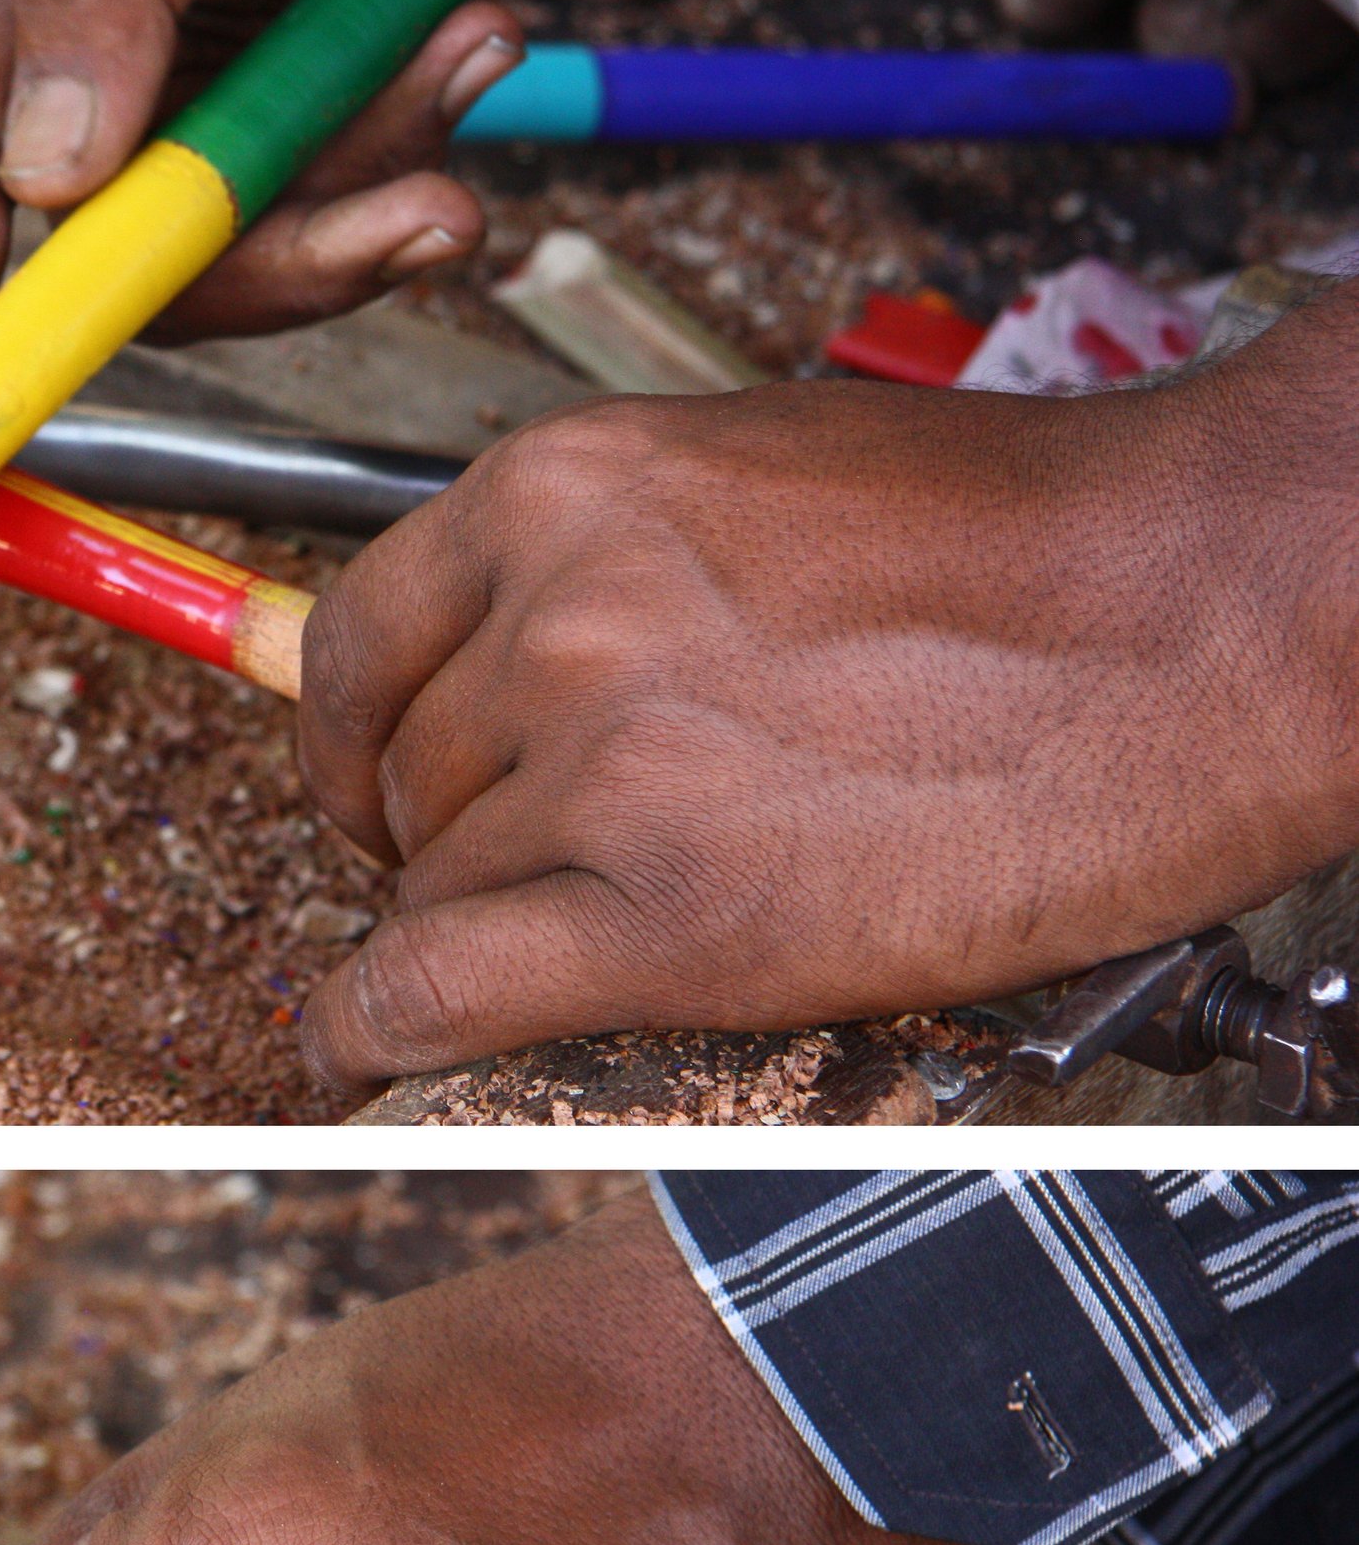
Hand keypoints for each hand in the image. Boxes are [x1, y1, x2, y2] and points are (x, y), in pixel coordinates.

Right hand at [0, 0, 545, 419]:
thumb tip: (36, 174)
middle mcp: (95, 69)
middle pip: (135, 267)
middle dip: (286, 249)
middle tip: (417, 205)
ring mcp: (201, 103)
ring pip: (259, 250)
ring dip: (384, 167)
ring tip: (472, 36)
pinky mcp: (297, 117)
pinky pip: (344, 204)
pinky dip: (422, 142)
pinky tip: (472, 34)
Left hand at [292, 290, 1358, 1094]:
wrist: (1189, 621)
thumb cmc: (1028, 548)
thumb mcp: (763, 483)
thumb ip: (618, 560)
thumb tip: (524, 647)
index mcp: (575, 490)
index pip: (364, 638)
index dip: (357, 741)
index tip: (376, 792)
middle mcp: (563, 617)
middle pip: (410, 780)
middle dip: (442, 843)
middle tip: (522, 879)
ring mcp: (606, 769)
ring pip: (436, 893)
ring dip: (480, 935)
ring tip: (587, 943)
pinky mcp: (666, 919)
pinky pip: (430, 996)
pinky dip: (370, 1038)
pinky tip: (355, 1061)